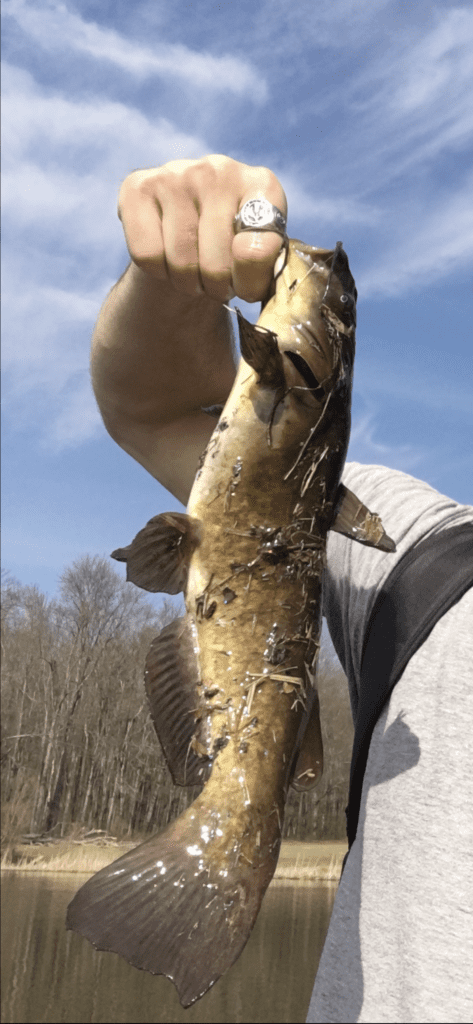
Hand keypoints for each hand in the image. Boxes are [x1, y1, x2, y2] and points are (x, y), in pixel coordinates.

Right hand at [118, 155, 286, 304]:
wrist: (188, 232)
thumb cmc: (231, 249)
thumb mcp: (259, 259)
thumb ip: (263, 264)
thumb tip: (244, 258)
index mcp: (262, 185)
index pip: (258, 250)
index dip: (249, 284)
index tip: (245, 287)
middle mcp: (220, 169)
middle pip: (216, 265)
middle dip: (215, 288)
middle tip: (215, 281)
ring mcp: (177, 173)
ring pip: (181, 263)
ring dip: (186, 283)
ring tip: (194, 271)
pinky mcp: (138, 186)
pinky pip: (147, 254)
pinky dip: (157, 270)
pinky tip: (166, 256)